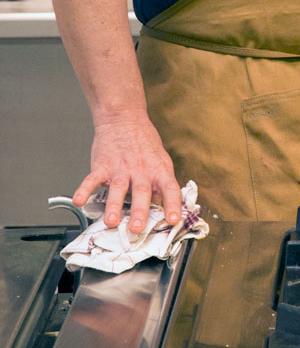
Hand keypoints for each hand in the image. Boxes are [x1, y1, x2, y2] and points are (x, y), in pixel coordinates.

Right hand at [72, 110, 181, 233]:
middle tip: (137, 229)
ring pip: (118, 188)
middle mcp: (141, 170)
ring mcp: (120, 167)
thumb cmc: (144, 143)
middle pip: (142, 191)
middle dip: (140, 211)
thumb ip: (160, 184)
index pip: (170, 188)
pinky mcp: (102, 165)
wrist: (124, 118)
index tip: (173, 220)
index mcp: (158, 170)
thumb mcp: (160, 161)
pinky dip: (84, 190)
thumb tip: (163, 208)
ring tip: (111, 222)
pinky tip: (79, 201)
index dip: (173, 205)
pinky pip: (92, 179)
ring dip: (114, 206)